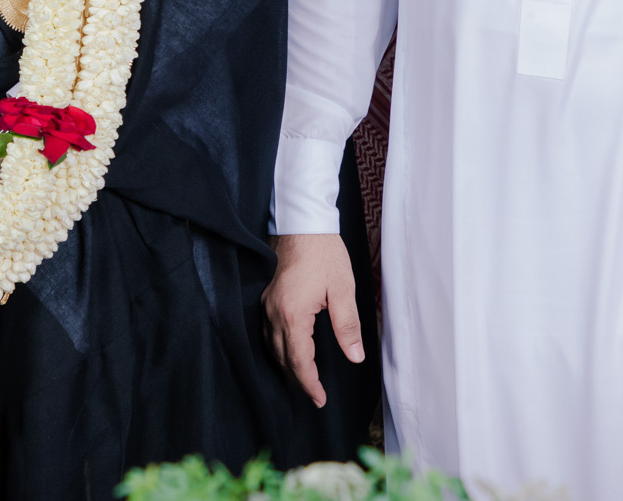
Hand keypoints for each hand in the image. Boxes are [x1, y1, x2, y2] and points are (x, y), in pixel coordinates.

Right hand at [262, 233, 364, 407]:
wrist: (302, 222)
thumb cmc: (324, 253)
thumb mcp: (343, 290)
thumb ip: (347, 326)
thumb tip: (355, 356)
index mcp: (293, 315)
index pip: (299, 362)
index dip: (310, 384)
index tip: (320, 400)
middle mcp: (274, 313)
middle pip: (282, 359)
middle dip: (298, 380)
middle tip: (314, 396)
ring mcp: (267, 305)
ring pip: (272, 347)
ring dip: (287, 366)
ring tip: (303, 379)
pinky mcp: (267, 296)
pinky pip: (268, 332)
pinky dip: (278, 348)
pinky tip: (289, 350)